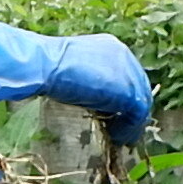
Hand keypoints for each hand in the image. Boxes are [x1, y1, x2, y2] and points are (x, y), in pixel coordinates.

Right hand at [0, 20, 155, 143]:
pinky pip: (137, 115)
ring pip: (140, 103)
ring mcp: (128, 72)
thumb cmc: (46, 68)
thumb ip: (89, 80)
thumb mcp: (73, 71)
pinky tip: (116, 138)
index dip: (123, 97)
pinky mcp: (128, 91)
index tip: (115, 114)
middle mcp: (124, 55)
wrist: (42, 65)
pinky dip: (129, 129)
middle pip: (138, 88)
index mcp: (111, 46)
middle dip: (130, 111)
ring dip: (130, 123)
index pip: (127, 75)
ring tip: (117, 137)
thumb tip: (91, 98)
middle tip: (120, 130)